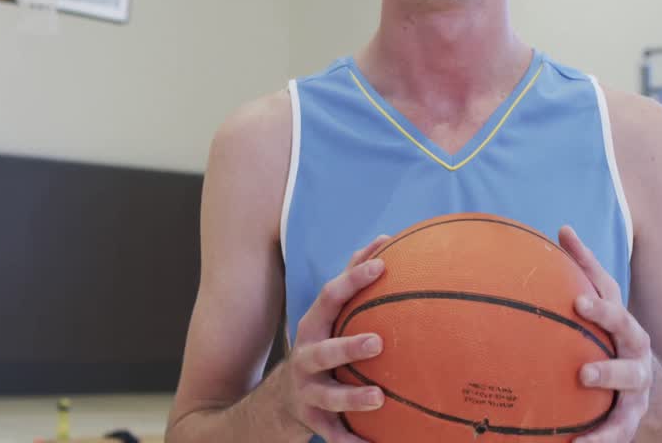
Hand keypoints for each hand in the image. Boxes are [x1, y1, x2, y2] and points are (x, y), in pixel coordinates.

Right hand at [281, 235, 390, 442]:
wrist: (273, 404)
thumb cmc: (318, 350)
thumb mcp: (327, 320)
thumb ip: (353, 283)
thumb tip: (388, 239)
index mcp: (313, 328)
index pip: (330, 297)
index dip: (354, 279)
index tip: (382, 263)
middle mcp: (306, 358)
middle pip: (324, 350)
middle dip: (349, 346)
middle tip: (379, 342)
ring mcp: (307, 393)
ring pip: (329, 396)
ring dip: (352, 397)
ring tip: (378, 398)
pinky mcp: (312, 423)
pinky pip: (333, 437)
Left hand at [559, 225, 651, 442]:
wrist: (660, 390)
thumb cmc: (614, 336)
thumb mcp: (605, 306)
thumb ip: (586, 270)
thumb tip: (562, 228)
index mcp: (629, 332)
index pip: (618, 315)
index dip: (601, 309)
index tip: (579, 304)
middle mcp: (638, 364)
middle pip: (630, 364)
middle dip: (610, 368)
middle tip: (584, 373)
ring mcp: (636, 396)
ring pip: (627, 408)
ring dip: (608, 418)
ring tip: (583, 430)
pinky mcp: (627, 423)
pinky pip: (613, 436)